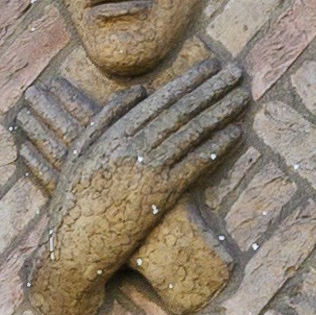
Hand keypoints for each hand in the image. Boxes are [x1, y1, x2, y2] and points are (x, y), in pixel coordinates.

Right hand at [29, 61, 250, 314]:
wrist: (73, 248)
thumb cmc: (73, 202)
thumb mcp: (79, 154)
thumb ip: (106, 119)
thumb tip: (141, 90)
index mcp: (112, 135)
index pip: (159, 100)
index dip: (188, 81)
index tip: (211, 66)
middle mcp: (132, 148)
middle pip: (180, 111)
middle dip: (211, 89)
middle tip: (236, 72)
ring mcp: (148, 171)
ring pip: (191, 133)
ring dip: (220, 111)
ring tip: (242, 95)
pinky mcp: (161, 196)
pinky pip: (194, 166)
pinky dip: (216, 147)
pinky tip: (235, 132)